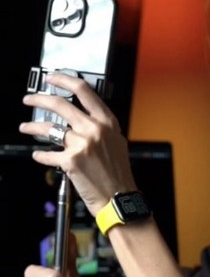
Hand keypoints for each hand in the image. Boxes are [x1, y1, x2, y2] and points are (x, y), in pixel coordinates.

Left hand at [20, 72, 136, 214]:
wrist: (118, 197)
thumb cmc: (118, 173)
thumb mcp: (116, 142)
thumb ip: (100, 127)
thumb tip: (80, 117)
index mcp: (107, 122)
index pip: (84, 91)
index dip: (64, 81)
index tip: (52, 79)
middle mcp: (94, 129)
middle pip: (60, 104)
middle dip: (39, 99)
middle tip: (29, 99)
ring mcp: (82, 144)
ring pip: (49, 128)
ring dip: (32, 127)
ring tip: (25, 128)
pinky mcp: (71, 161)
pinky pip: (48, 154)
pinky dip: (40, 155)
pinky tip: (38, 155)